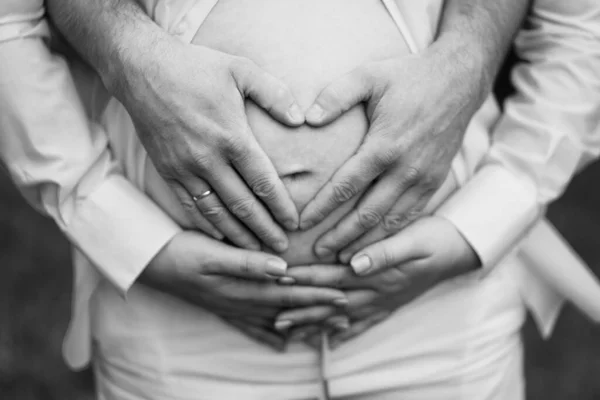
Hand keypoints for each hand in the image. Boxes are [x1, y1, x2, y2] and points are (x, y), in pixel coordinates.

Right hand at [115, 39, 304, 251]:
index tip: (295, 224)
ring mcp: (185, 168)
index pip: (263, 182)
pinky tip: (220, 237)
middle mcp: (209, 159)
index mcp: (232, 137)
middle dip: (265, 230)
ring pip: (216, 212)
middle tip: (283, 249)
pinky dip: (206, 225)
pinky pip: (189, 205)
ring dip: (238, 235)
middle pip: (243, 205)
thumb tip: (301, 119)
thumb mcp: (241, 70)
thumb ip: (275, 94)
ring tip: (256, 252)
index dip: (281, 206)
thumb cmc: (196, 67)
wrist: (142, 69)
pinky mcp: (167, 170)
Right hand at [139, 231, 347, 348]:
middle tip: (347, 315)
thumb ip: (248, 263)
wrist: (149, 263)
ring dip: (301, 325)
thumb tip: (283, 268)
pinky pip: (252, 327)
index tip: (344, 295)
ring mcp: (232, 308)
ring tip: (325, 331)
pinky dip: (269, 336)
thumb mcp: (213, 254)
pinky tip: (281, 344)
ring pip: (275, 321)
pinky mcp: (222, 307)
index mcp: (245, 288)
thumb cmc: (181, 252)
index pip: (290, 293)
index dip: (318, 294)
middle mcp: (242, 302)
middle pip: (288, 311)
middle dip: (318, 312)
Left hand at [275, 216, 480, 346]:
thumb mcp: (414, 239)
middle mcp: (377, 293)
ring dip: (316, 324)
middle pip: (333, 303)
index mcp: (379, 274)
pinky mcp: (391, 303)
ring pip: (343, 316)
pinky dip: (347, 332)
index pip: (334, 278)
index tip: (281, 278)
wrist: (461, 249)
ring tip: (291, 332)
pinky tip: (332, 342)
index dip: (307, 278)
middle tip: (275, 317)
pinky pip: (365, 322)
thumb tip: (353, 263)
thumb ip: (384, 252)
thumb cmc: (436, 238)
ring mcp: (384, 301)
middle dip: (303, 308)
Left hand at [300, 48, 485, 258]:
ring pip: (390, 221)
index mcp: (384, 146)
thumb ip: (336, 95)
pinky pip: (410, 215)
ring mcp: (423, 178)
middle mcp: (405, 169)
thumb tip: (308, 119)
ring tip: (342, 259)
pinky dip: (391, 233)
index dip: (321, 208)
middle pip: (367, 214)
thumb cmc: (409, 77)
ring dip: (366, 243)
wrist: (460, 80)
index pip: (345, 186)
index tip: (301, 224)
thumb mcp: (369, 75)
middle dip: (340, 237)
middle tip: (317, 255)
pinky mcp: (435, 181)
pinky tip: (375, 244)